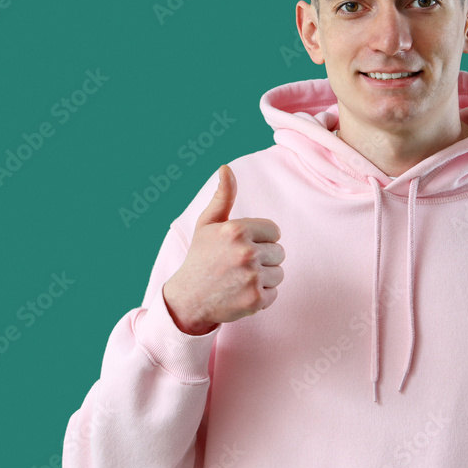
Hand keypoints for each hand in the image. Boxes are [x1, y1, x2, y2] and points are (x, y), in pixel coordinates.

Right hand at [162, 165, 284, 334]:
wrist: (187, 299)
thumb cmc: (200, 257)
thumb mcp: (207, 224)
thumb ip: (223, 196)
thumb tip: (226, 168)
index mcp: (237, 230)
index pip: (274, 231)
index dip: (261, 240)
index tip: (242, 247)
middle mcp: (246, 252)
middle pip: (279, 253)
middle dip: (263, 259)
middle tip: (238, 266)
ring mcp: (252, 278)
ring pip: (279, 273)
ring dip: (264, 278)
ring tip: (240, 279)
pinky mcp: (255, 300)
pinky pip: (274, 293)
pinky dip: (261, 296)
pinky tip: (241, 293)